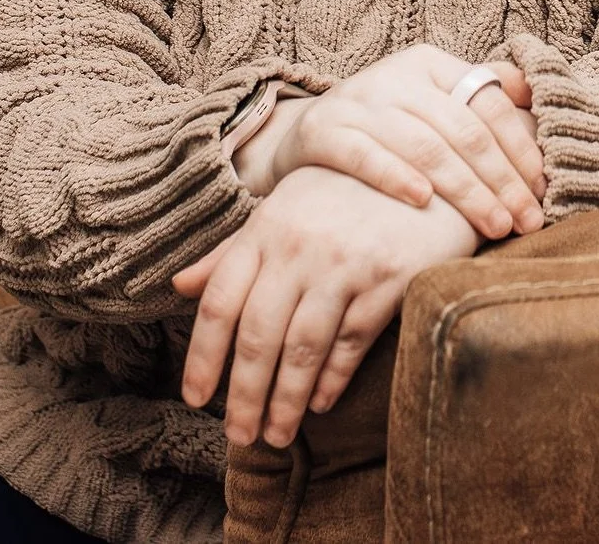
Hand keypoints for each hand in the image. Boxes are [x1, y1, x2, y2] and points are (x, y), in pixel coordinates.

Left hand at [172, 164, 479, 448]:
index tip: (195, 398)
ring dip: (285, 401)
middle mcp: (299, 246)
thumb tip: (179, 286)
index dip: (203, 356)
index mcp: (266, 227)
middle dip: (243, 394)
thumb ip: (233, 249)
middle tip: (237, 436)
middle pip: (258, 334)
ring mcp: (345, 263)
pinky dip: (332, 378)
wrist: (419, 162)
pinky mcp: (388, 277)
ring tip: (275, 435)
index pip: (221, 301)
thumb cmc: (341, 190)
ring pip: (302, 347)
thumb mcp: (283, 206)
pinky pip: (351, 341)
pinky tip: (319, 404)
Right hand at [267, 45, 544, 240]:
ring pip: (424, 145)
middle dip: (502, 179)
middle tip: (526, 221)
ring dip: (465, 190)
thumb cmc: (387, 126)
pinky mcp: (323, 129)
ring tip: (494, 225)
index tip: (542, 191)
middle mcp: (394, 76)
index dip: (521, 148)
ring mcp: (357, 101)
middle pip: (462, 128)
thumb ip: (480, 92)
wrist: (306, 134)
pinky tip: (423, 202)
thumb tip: (530, 88)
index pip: (488, 102)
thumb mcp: (431, 99)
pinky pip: (364, 153)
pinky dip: (396, 176)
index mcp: (429, 64)